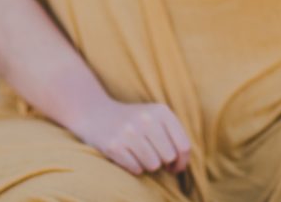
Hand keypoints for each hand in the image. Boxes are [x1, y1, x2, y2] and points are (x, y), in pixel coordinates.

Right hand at [68, 98, 190, 176]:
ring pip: (153, 165)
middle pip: (169, 157)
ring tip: (139, 153)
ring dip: (148, 165)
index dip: (182, 161)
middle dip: (163, 161)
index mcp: (161, 111)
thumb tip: (180, 166)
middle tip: (152, 155)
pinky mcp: (114, 145)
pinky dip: (134, 167)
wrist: (97, 114)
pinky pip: (136, 169)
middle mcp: (146, 119)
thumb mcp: (156, 118)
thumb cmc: (134, 121)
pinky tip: (128, 155)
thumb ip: (174, 137)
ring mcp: (129, 132)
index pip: (183, 146)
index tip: (175, 166)